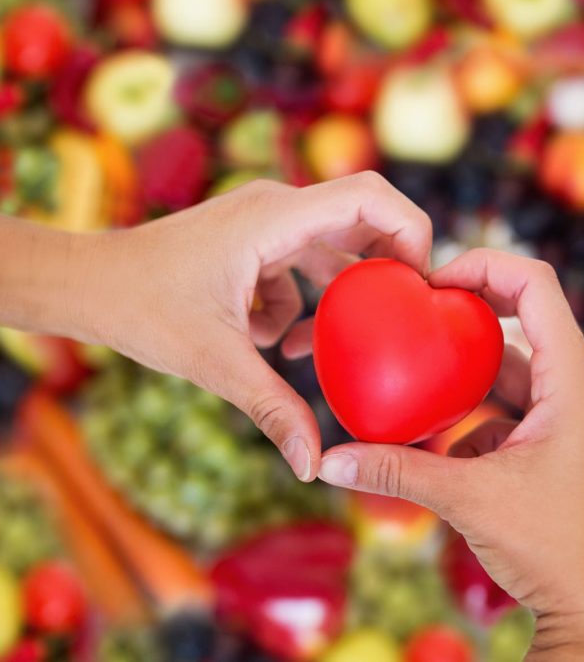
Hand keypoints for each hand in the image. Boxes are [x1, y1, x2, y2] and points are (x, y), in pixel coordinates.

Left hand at [68, 174, 431, 481]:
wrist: (85, 286)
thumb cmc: (139, 308)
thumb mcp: (215, 362)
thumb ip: (272, 408)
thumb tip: (313, 466)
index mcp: (274, 217)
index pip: (370, 196)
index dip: (412, 231)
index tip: (419, 285)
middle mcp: (276, 208)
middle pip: (363, 220)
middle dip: (385, 270)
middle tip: (397, 318)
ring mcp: (265, 222)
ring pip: (332, 249)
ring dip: (334, 298)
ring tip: (308, 347)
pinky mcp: (254, 240)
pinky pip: (301, 264)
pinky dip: (299, 303)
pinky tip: (271, 341)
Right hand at [316, 249, 583, 658]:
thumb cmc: (556, 551)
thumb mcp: (470, 501)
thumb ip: (398, 473)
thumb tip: (327, 462)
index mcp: (575, 380)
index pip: (537, 284)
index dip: (483, 264)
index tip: (431, 282)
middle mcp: (580, 388)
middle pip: (520, 321)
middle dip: (463, 320)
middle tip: (410, 319)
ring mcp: (571, 419)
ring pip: (512, 372)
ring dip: (465, 377)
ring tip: (413, 381)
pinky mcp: (558, 447)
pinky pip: (511, 411)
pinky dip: (473, 418)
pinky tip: (437, 444)